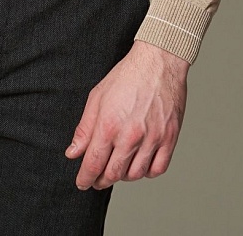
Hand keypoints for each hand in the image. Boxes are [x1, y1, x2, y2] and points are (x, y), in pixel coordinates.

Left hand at [65, 40, 188, 189]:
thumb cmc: (127, 76)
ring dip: (123, 176)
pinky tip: (140, 164)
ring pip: (135, 175)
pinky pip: (158, 168)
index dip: (85, 177)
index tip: (82, 182)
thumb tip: (73, 152)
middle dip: (101, 180)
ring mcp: (152, 138)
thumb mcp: (97, 97)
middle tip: (97, 179)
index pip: (93, 163)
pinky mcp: (169, 137)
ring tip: (118, 167)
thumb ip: (84, 128)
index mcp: (109, 124)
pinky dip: (147, 172)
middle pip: (113, 173)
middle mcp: (131, 135)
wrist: (158, 61)